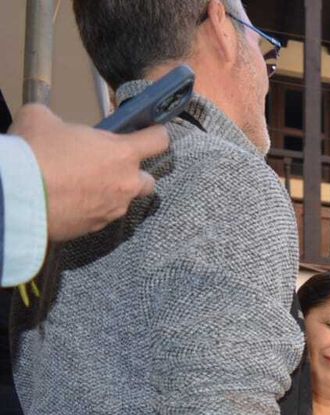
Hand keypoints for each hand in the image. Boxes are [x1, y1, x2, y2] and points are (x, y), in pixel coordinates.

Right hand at [13, 104, 167, 241]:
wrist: (19, 195)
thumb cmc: (35, 150)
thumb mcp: (41, 118)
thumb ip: (58, 121)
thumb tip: (54, 126)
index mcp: (122, 154)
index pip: (158, 141)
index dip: (157, 134)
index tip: (153, 133)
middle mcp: (126, 184)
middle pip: (149, 181)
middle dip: (134, 174)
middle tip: (109, 166)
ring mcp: (113, 210)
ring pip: (123, 201)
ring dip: (111, 193)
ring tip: (84, 186)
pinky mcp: (96, 228)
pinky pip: (101, 216)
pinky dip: (90, 208)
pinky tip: (70, 202)